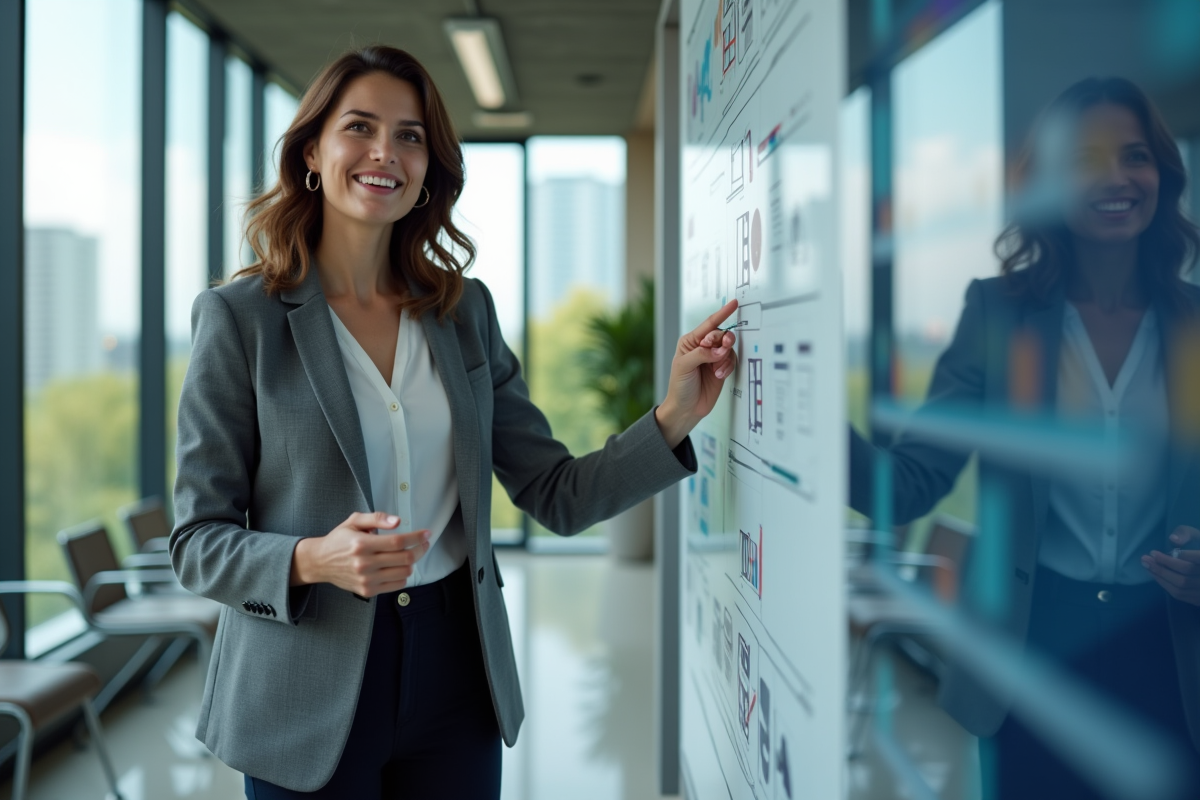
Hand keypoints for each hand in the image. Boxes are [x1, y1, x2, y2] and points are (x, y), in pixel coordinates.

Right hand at [291, 511, 431, 596]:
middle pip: (405, 558)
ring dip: (413, 562)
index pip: (398, 541)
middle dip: (421, 548)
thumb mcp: (354, 521)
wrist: (320, 562)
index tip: (427, 533)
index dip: (417, 537)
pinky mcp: (367, 591)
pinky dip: (404, 575)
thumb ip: (377, 518)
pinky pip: (397, 585)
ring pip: (404, 573)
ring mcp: (366, 579)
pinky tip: (399, 566)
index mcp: (361, 544)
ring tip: (411, 553)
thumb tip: (397, 521)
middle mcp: (364, 563)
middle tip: (424, 542)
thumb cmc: (339, 540)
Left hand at [655, 299, 738, 447]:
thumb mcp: (685, 366)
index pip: (708, 324)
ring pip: (728, 348)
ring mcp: (713, 358)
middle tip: (722, 349)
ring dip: (724, 358)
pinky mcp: (722, 368)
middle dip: (723, 341)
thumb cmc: (680, 386)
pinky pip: (731, 361)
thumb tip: (718, 349)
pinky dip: (727, 367)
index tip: (733, 304)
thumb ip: (702, 354)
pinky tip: (719, 374)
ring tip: (717, 369)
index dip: (722, 314)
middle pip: (721, 335)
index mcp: (690, 342)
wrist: (686, 409)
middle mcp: (703, 347)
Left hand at [1142, 526, 1199, 605]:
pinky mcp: (1199, 600)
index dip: (1178, 555)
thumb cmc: (1199, 547)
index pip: (1198, 558)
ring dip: (1161, 576)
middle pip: (1186, 573)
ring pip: (1182, 585)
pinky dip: (1166, 585)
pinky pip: (1181, 595)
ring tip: (1147, 565)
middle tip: (1146, 558)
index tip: (1156, 552)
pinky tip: (1156, 575)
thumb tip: (1173, 539)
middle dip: (1163, 565)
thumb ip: (1186, 533)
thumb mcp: (1197, 536)